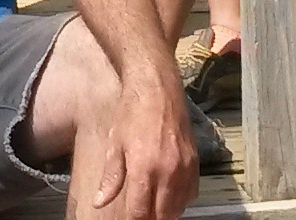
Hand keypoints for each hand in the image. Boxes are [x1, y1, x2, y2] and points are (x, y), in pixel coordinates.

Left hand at [97, 70, 199, 219]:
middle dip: (151, 218)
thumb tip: (100, 202)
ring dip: (167, 212)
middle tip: (142, 214)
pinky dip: (181, 199)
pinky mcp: (195, 162)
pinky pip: (191, 193)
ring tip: (154, 207)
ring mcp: (185, 167)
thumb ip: (111, 178)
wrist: (157, 88)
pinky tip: (169, 194)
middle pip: (163, 215)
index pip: (141, 212)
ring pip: (180, 207)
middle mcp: (168, 171)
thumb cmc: (132, 113)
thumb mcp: (115, 144)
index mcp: (145, 168)